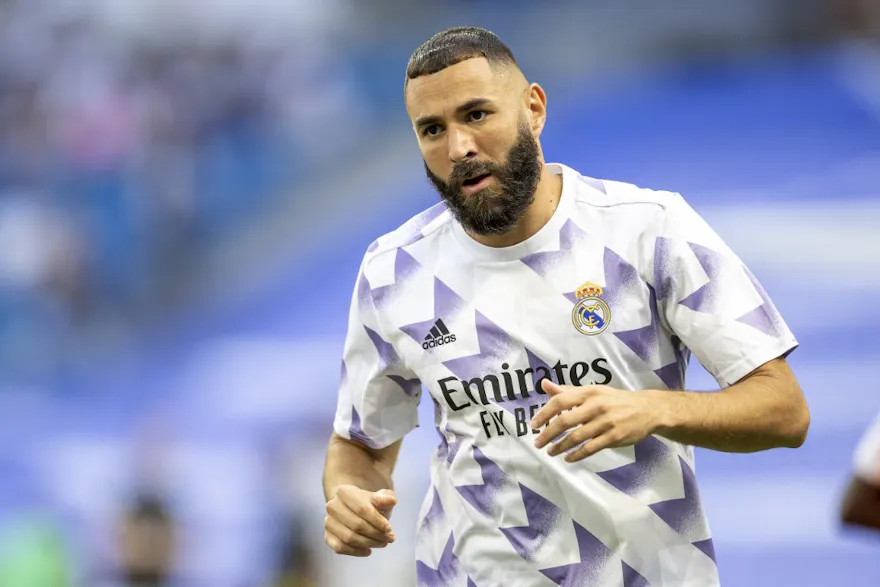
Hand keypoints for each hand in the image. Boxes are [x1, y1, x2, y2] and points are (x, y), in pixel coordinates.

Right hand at [325, 486, 396, 556]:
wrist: (355, 510)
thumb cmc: (371, 504)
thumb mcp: (381, 498)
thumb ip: (386, 498)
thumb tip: (391, 501)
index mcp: (343, 491)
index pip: (362, 509)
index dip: (377, 521)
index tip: (390, 529)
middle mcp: (332, 506)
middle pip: (356, 525)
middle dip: (376, 534)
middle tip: (390, 539)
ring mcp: (328, 522)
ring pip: (349, 538)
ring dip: (369, 543)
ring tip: (383, 543)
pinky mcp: (327, 536)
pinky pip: (340, 547)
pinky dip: (355, 551)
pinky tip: (368, 550)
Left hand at [531, 379, 662, 462]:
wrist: (647, 409)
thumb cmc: (614, 400)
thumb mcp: (593, 391)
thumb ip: (568, 391)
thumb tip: (544, 385)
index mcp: (588, 393)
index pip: (560, 401)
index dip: (544, 413)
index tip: (533, 425)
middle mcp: (595, 406)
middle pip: (565, 420)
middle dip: (548, 433)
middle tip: (537, 443)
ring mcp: (605, 423)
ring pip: (576, 437)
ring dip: (560, 446)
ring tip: (550, 452)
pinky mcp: (614, 437)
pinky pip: (590, 448)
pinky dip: (577, 455)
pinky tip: (568, 458)